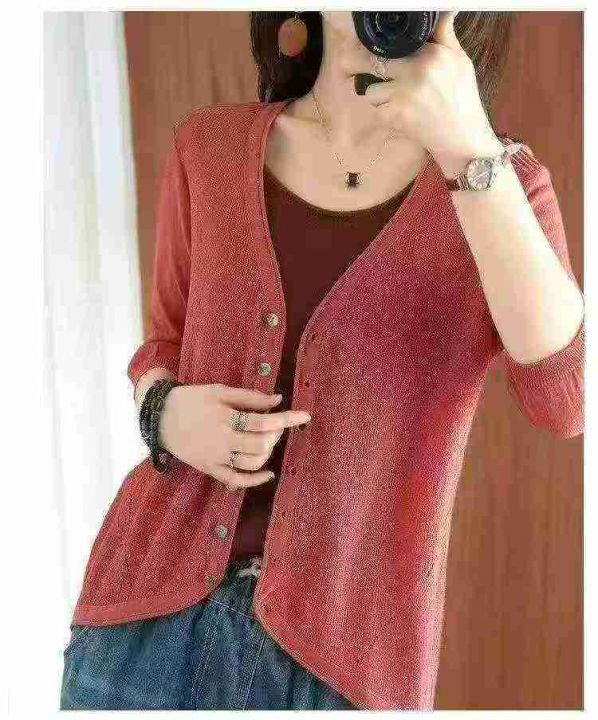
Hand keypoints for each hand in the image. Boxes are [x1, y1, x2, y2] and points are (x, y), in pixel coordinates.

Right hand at [159, 383, 311, 491]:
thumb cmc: (191, 399)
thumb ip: (249, 397)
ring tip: (269, 438)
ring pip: (252, 463)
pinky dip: (254, 479)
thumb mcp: (219, 391)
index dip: (287, 419)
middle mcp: (222, 441)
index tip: (306, 416)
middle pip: (261, 444)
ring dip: (268, 452)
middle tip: (279, 424)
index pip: (263, 421)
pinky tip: (268, 473)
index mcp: (225, 418)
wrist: (159, 417)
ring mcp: (215, 458)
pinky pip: (236, 480)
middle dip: (276, 434)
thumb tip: (278, 400)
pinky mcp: (209, 469)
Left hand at [341, 11, 504, 176]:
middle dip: (354, 64)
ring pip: (370, 90)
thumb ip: (444, 34)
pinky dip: (384, 112)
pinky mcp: (396, 117)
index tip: (357, 46)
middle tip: (346, 63)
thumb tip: (445, 10)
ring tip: (392, 97)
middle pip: (369, 63)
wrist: (462, 136)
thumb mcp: (459, 60)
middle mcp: (414, 72)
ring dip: (376, 94)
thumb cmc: (462, 97)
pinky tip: (399, 113)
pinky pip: (376, 110)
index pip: (388, 44)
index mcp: (430, 54)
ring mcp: (403, 95)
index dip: (368, 46)